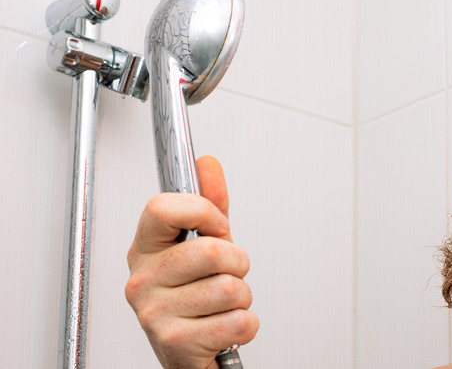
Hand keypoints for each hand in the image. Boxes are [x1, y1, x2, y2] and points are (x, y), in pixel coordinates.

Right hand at [125, 156, 258, 368]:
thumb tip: (207, 165)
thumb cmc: (196, 298)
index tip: (218, 226)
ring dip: (243, 298)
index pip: (163, 208)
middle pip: (212, 251)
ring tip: (222, 305)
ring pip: (231, 288)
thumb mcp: (203, 246)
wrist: (189, 355)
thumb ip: (209, 206)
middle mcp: (142, 279)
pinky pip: (240, 322)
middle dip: (238, 264)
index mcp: (146, 249)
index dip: (204, 211)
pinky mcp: (175, 342)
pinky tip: (223, 328)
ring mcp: (154, 312)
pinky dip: (245, 326)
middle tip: (227, 275)